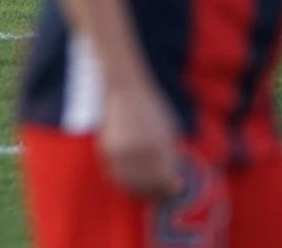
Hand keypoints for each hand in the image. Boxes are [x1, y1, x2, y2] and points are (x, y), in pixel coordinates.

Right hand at [97, 79, 181, 199]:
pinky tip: (131, 180)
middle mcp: (138, 151)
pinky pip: (114, 175)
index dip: (171, 189)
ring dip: (140, 190)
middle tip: (163, 193)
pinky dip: (123, 181)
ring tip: (148, 189)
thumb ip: (170, 157)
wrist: (124, 89)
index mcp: (157, 146)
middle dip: (157, 192)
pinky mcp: (105, 150)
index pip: (165, 180)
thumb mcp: (168, 131)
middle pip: (148, 185)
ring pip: (130, 183)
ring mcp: (120, 152)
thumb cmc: (150, 108)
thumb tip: (174, 181)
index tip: (176, 189)